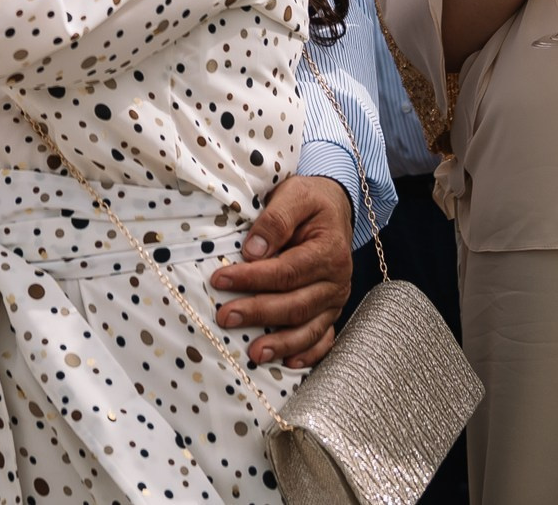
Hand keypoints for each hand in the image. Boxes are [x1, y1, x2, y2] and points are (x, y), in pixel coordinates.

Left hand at [210, 176, 353, 367]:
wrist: (334, 207)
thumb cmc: (310, 201)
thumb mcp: (294, 195)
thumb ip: (275, 220)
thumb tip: (253, 251)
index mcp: (329, 250)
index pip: (287, 271)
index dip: (252, 278)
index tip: (220, 280)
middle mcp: (337, 280)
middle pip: (296, 304)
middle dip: (259, 313)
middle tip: (226, 317)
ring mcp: (336, 299)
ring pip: (310, 328)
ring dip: (282, 344)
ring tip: (253, 354)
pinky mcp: (331, 311)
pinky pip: (324, 339)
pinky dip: (309, 354)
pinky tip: (289, 364)